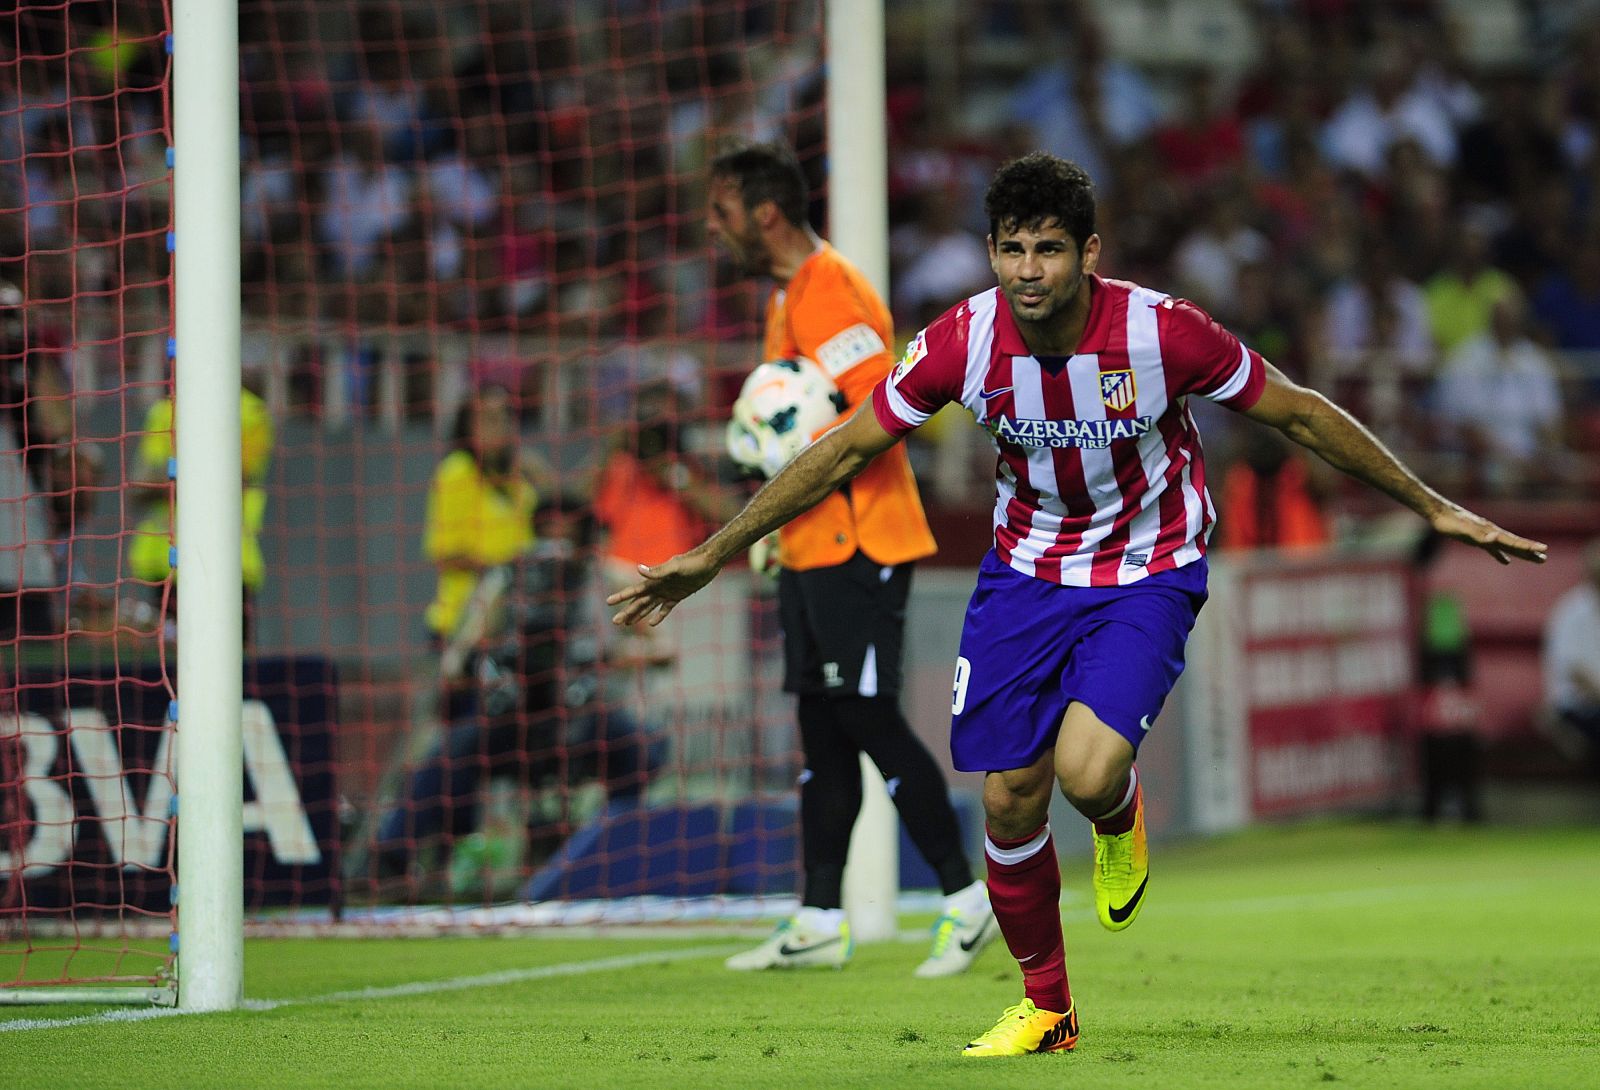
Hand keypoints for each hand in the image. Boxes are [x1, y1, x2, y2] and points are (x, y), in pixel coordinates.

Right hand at [607, 549, 721, 626]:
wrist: (709, 561)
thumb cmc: (692, 562)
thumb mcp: (675, 567)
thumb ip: (657, 571)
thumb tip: (638, 568)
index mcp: (655, 580)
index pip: (634, 591)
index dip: (621, 597)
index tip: (608, 602)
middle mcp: (658, 587)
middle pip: (639, 602)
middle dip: (627, 611)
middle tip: (615, 622)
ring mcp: (668, 592)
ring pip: (649, 606)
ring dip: (639, 614)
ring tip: (628, 623)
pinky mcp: (678, 596)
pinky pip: (665, 608)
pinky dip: (659, 616)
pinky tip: (652, 623)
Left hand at [1431, 506, 1547, 564]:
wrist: (1439, 512)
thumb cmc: (1450, 523)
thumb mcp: (1464, 531)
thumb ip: (1479, 536)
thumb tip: (1495, 538)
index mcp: (1492, 533)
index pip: (1514, 541)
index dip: (1528, 547)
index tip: (1544, 550)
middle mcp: (1492, 533)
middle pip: (1514, 544)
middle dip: (1529, 552)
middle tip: (1544, 559)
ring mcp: (1486, 535)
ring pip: (1507, 546)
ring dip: (1520, 553)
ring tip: (1534, 559)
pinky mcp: (1477, 538)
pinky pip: (1493, 548)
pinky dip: (1500, 555)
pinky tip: (1505, 561)